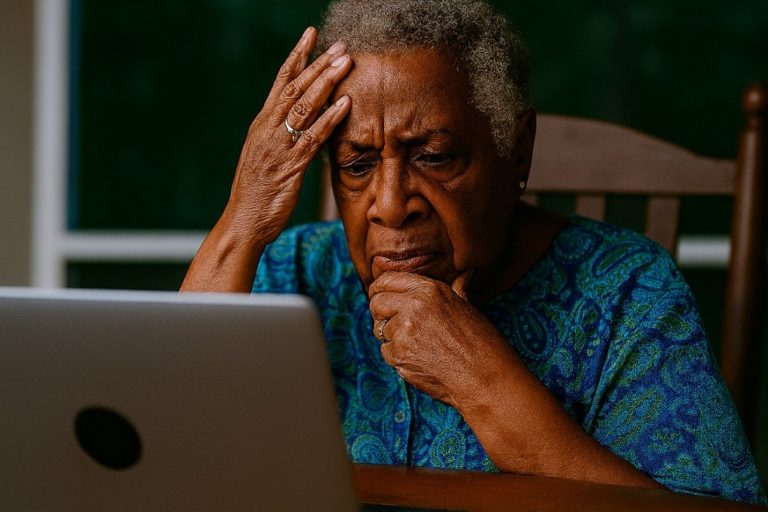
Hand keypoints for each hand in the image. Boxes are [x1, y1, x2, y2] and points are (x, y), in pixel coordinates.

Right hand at [226, 27, 352, 242]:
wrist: (243, 222)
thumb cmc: (257, 193)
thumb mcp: (266, 157)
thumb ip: (281, 136)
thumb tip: (303, 121)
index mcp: (262, 125)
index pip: (280, 82)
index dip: (297, 56)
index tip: (311, 35)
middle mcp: (268, 130)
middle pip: (294, 88)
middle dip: (317, 63)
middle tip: (339, 44)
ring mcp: (278, 146)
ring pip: (303, 106)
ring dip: (326, 82)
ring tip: (346, 63)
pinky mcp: (290, 166)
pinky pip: (313, 137)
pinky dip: (330, 119)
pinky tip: (346, 104)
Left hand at [368, 270, 512, 408]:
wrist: (485, 377)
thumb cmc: (481, 342)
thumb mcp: (468, 307)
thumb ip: (457, 288)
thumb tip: (466, 273)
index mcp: (429, 289)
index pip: (386, 280)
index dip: (380, 289)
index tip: (381, 297)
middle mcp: (413, 306)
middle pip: (376, 303)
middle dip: (381, 313)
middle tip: (395, 323)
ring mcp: (404, 331)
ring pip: (380, 330)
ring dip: (392, 337)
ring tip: (420, 344)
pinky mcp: (399, 355)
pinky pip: (385, 351)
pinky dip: (397, 356)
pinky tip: (419, 358)